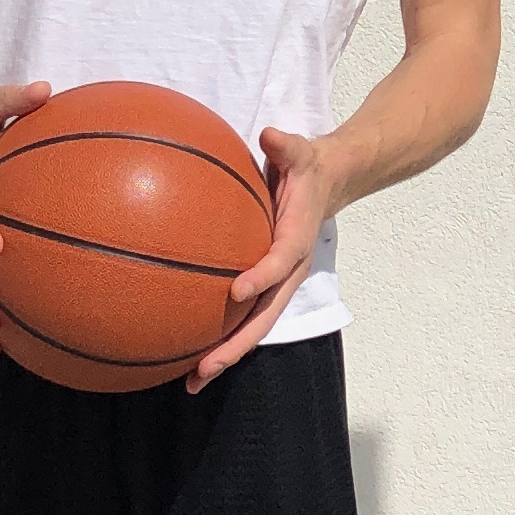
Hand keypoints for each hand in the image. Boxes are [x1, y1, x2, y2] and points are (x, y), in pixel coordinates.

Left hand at [187, 125, 337, 390]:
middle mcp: (287, 272)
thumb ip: (287, 146)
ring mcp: (275, 284)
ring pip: (252, 327)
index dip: (261, 277)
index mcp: (295, 240)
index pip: (280, 262)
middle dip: (234, 346)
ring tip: (191, 380)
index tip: (236, 291)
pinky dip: (218, 336)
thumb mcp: (302, 152)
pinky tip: (184, 349)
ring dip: (224, 354)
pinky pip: (241, 315)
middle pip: (263, 318)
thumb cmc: (307, 168)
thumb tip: (271, 135)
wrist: (329, 185)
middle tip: (203, 367)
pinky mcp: (263, 286)